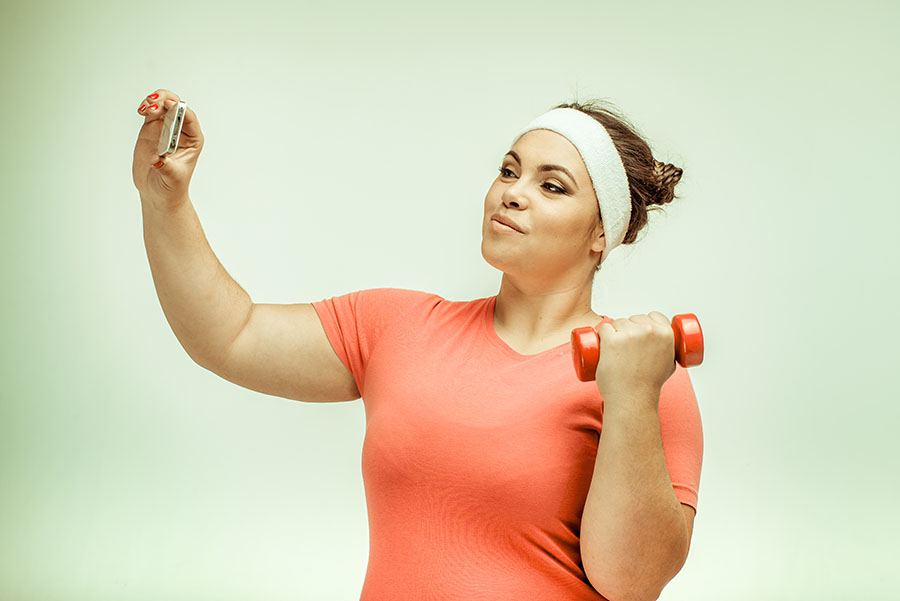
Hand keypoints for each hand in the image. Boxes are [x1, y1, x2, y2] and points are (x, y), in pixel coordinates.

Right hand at [132, 88, 203, 209]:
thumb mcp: (172, 178)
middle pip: (175, 107)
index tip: (169, 105)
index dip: (180, 109)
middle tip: (154, 104)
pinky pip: (150, 112)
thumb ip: (166, 168)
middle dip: (166, 100)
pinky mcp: (151, 130)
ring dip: (154, 101)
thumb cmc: (172, 186)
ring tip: (146, 107)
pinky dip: (145, 107)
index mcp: (193, 140)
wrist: (158, 193)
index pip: (189, 119)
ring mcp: (165, 129)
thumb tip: (158, 160)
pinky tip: (141, 109)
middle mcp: (180, 132)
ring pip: (162, 105)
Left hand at [594, 312, 675, 406]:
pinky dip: (602, 335)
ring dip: (615, 332)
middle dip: (629, 328)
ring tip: (617, 351)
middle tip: (627, 347)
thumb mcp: (669, 364)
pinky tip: (604, 344)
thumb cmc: (649, 385)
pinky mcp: (612, 340)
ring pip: (618, 322)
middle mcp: (648, 330)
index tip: (640, 332)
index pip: (654, 316)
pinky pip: (604, 328)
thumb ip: (669, 351)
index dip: (646, 322)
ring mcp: (629, 334)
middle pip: (634, 318)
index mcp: (665, 333)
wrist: (632, 398)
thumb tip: (665, 345)